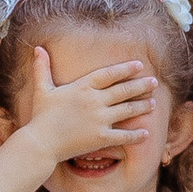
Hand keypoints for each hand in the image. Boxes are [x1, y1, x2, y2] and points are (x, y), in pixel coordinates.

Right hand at [17, 40, 159, 167]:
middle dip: (141, 86)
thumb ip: (42, 68)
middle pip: (123, 90)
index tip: (139, 65)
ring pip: (127, 110)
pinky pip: (124, 136)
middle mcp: (94, 101)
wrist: (41, 143)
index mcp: (82, 87)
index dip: (125, 69)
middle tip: (154, 82)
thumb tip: (38, 48)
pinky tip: (146, 133)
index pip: (109, 74)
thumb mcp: (42, 89)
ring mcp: (99, 119)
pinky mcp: (101, 137)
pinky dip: (136, 135)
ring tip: (154, 104)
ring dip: (142, 106)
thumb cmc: (41, 116)